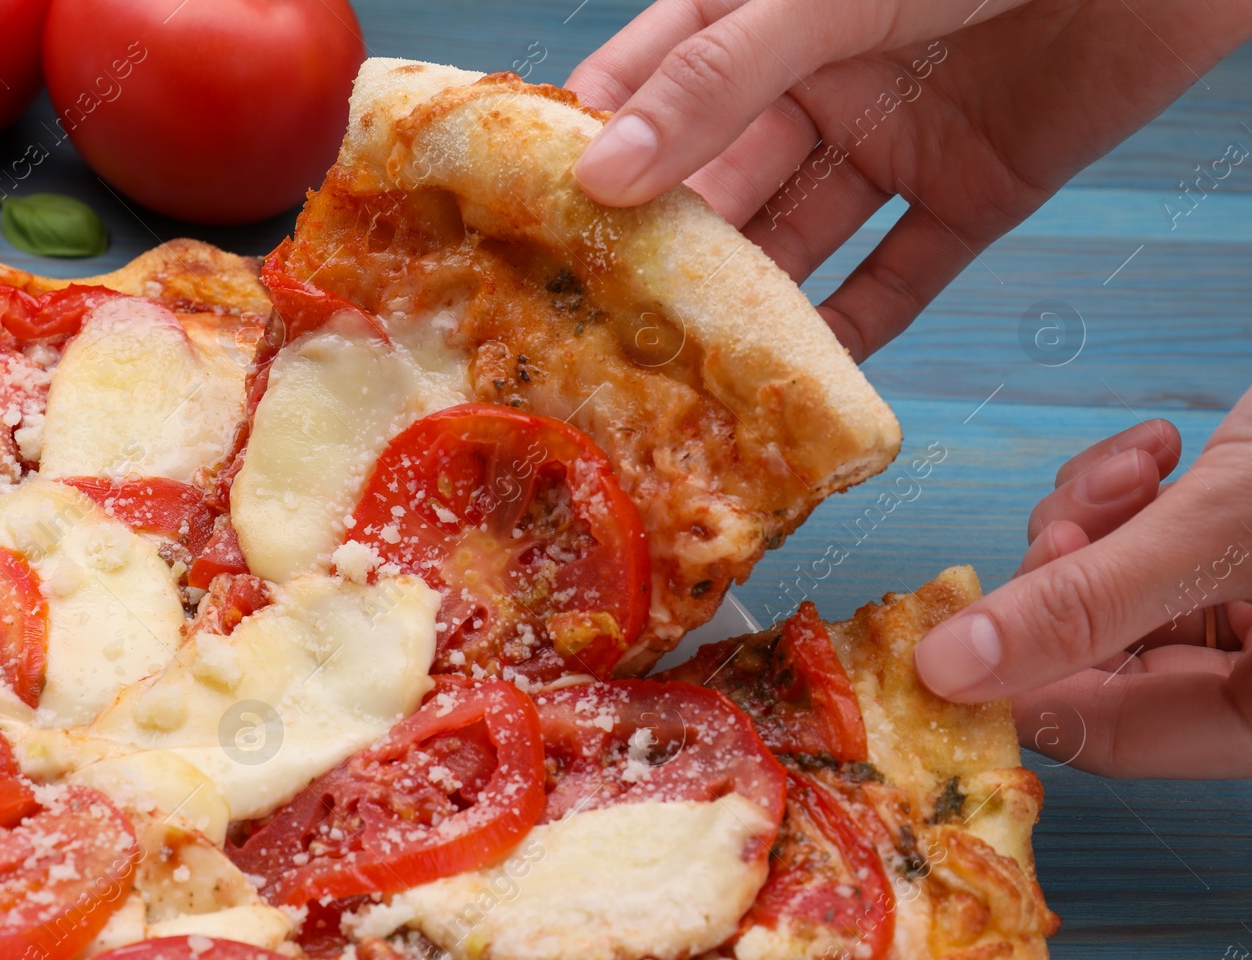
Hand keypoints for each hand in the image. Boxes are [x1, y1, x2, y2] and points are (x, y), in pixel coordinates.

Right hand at [566, 0, 1251, 358]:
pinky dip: (859, 329)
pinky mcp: (972, 191)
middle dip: (667, 254)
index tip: (526, 234)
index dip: (589, 158)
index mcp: (760, 12)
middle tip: (602, 334)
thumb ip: (718, 80)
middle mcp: (815, 79)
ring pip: (800, 239)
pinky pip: (900, 274)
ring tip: (687, 378)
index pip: (647, 89)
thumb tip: (606, 174)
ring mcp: (892, 138)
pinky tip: (806, 383)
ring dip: (752, 306)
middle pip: (719, 181)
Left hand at [913, 399, 1251, 776]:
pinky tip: (1162, 449)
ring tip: (1139, 469)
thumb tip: (954, 670)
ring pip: (1113, 592)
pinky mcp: (1245, 560)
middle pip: (1099, 659)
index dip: (1017, 680)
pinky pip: (1150, 547)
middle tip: (1075, 524)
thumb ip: (1087, 604)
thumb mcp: (1226, 532)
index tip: (951, 626)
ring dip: (1094, 523)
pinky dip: (1133, 496)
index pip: (1105, 735)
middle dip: (1067, 580)